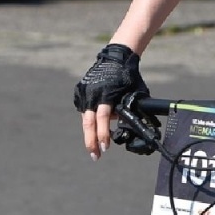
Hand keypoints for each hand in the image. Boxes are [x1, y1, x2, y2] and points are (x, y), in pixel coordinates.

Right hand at [74, 44, 147, 158]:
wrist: (115, 58)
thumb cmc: (129, 77)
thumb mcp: (134, 93)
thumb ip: (131, 109)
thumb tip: (132, 127)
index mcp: (106, 94)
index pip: (103, 118)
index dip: (103, 134)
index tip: (106, 147)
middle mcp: (92, 93)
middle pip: (89, 123)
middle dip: (91, 141)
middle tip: (95, 156)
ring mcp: (84, 92)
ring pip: (85, 118)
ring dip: (90, 133)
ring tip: (95, 147)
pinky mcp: (80, 91)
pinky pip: (84, 109)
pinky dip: (89, 118)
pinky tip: (94, 126)